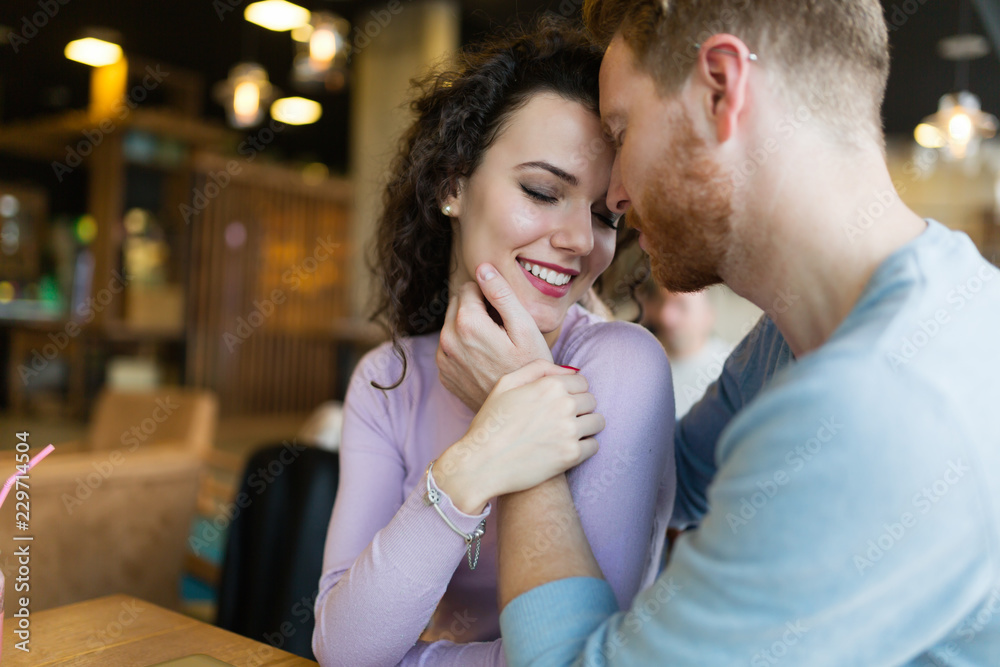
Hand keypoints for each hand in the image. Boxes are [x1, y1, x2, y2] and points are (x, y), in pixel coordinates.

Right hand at [435, 359, 604, 513]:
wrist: (481, 464)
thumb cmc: (490, 423)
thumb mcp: (505, 384)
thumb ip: (538, 369)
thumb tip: (568, 370)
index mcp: (550, 385)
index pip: (582, 381)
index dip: (571, 391)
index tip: (559, 403)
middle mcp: (563, 405)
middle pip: (591, 400)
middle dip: (579, 408)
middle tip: (561, 420)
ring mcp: (569, 431)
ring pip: (597, 422)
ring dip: (586, 426)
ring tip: (566, 434)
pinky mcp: (571, 455)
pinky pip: (594, 445)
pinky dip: (584, 447)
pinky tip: (566, 448)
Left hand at [437, 263, 552, 411]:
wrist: (519, 414)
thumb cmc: (528, 368)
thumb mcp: (525, 327)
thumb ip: (502, 294)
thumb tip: (483, 268)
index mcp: (466, 323)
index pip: (469, 286)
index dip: (490, 295)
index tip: (504, 314)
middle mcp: (447, 340)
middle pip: (457, 304)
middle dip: (476, 309)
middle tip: (501, 329)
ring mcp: (443, 359)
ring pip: (452, 325)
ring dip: (469, 327)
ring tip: (495, 346)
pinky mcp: (444, 374)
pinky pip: (450, 347)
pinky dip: (464, 348)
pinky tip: (485, 360)